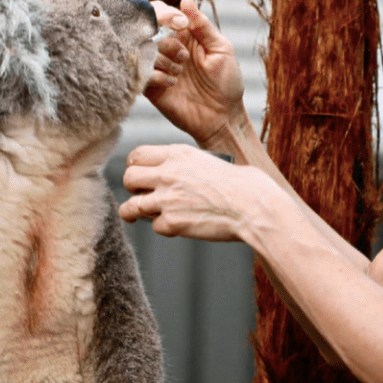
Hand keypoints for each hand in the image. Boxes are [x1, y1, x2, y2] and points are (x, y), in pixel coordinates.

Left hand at [121, 144, 276, 241]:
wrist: (254, 207)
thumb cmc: (244, 185)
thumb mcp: (212, 161)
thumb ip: (187, 166)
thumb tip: (179, 176)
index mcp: (179, 154)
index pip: (137, 155)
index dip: (136, 166)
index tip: (142, 175)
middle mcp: (168, 173)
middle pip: (128, 178)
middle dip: (132, 188)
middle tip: (142, 195)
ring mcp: (167, 199)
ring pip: (131, 206)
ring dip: (135, 212)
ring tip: (141, 216)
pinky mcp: (172, 222)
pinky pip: (155, 227)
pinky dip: (166, 228)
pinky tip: (179, 226)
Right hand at [146, 0, 246, 147]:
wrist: (222, 118)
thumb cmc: (227, 82)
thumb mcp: (221, 49)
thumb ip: (202, 25)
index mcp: (184, 36)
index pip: (163, 14)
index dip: (165, 14)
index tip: (179, 24)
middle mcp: (168, 49)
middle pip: (152, 33)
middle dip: (169, 45)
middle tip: (184, 59)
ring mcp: (158, 68)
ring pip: (145, 53)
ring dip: (164, 62)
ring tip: (180, 76)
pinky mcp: (150, 87)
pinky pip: (142, 74)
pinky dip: (157, 77)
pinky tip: (173, 85)